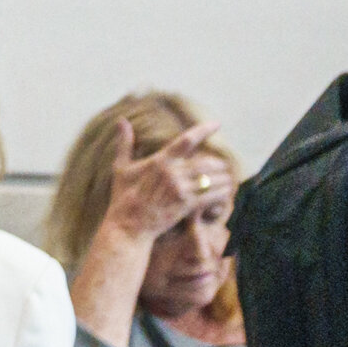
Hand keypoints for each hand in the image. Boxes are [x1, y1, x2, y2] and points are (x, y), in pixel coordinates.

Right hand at [98, 115, 218, 245]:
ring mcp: (180, 190)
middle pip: (207, 162)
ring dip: (224, 180)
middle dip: (219, 165)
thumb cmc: (123, 197)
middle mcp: (172, 173)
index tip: (217, 124)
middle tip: (222, 168)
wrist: (127, 226)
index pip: (186, 140)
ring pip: (213, 179)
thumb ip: (124, 144)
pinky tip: (225, 194)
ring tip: (226, 181)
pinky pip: (213, 196)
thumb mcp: (121, 168)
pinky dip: (222, 194)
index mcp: (159, 161)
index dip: (204, 130)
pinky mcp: (186, 206)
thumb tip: (121, 121)